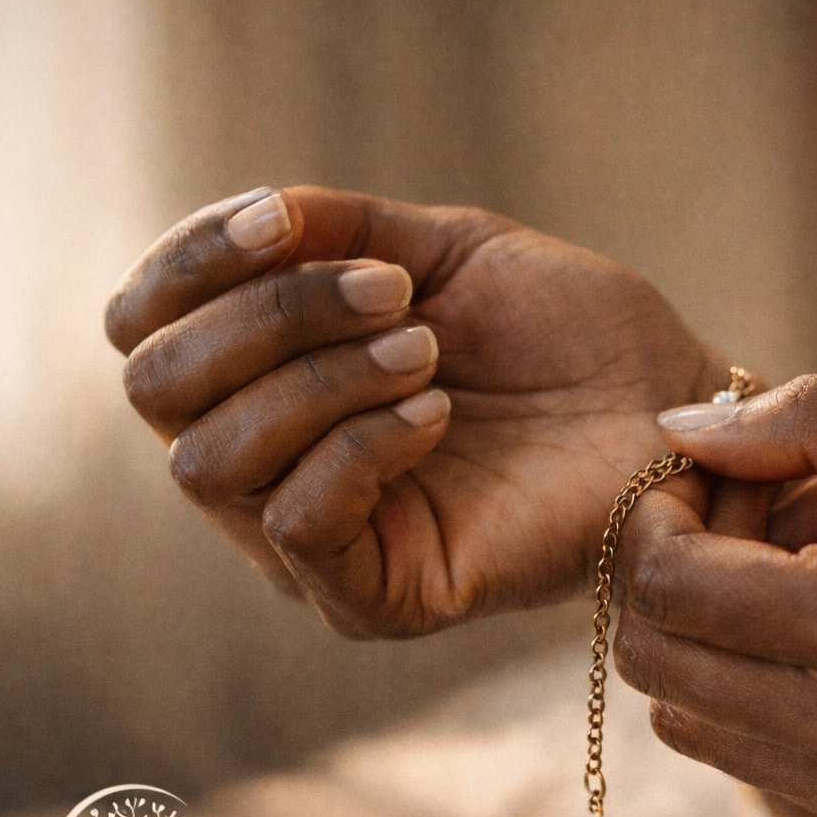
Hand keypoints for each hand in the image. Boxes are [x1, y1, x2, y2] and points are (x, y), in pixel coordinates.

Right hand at [107, 186, 730, 635]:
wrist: (671, 410)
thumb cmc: (569, 335)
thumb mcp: (442, 252)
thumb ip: (334, 231)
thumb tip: (250, 222)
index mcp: (272, 381)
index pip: (145, 331)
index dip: (185, 263)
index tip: (276, 216)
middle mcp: (271, 466)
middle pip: (160, 390)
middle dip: (265, 319)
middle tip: (393, 297)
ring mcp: (315, 543)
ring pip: (211, 461)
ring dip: (320, 379)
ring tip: (428, 349)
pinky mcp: (374, 600)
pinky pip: (296, 524)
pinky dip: (358, 446)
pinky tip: (439, 414)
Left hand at [613, 375, 816, 816]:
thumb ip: (811, 422)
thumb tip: (680, 424)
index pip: (667, 585)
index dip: (657, 515)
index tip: (714, 468)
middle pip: (656, 663)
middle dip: (670, 572)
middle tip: (755, 508)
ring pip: (690, 721)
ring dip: (708, 634)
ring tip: (802, 564)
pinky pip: (759, 756)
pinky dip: (758, 685)